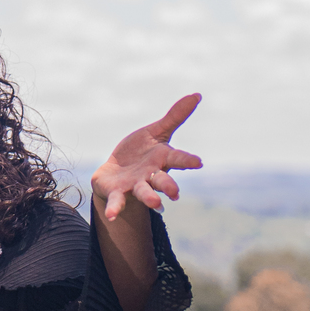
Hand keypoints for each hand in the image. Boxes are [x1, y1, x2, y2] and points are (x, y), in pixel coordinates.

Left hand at [92, 93, 202, 223]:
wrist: (116, 171)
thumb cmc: (140, 152)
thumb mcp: (155, 132)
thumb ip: (175, 117)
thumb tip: (197, 94)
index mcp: (162, 159)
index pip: (177, 159)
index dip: (187, 161)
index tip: (198, 162)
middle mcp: (151, 176)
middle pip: (162, 181)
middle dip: (168, 186)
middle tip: (175, 193)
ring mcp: (135, 186)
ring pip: (144, 193)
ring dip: (149, 198)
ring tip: (155, 204)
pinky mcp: (118, 193)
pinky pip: (117, 201)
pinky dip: (115, 208)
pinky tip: (111, 215)